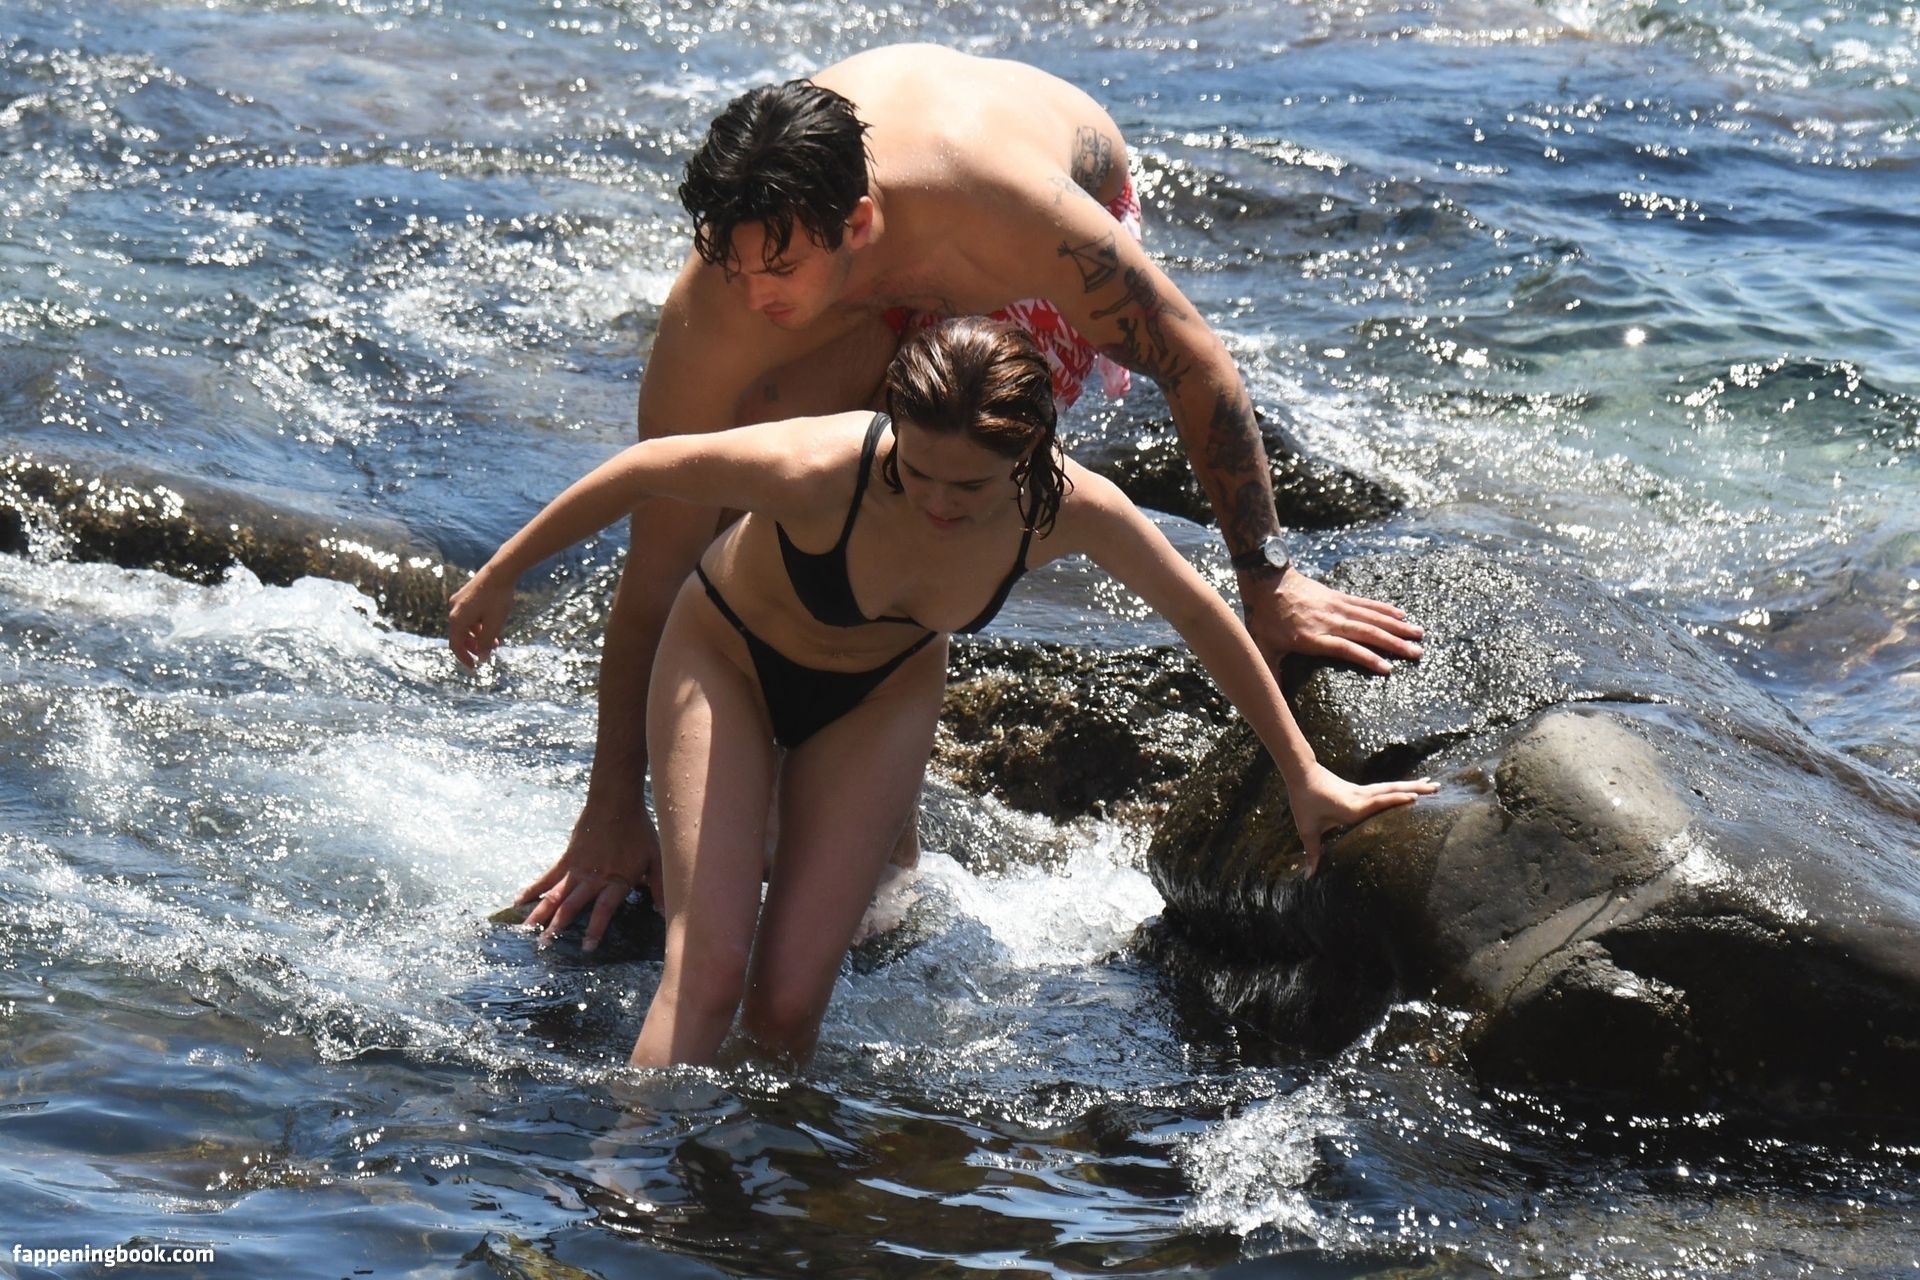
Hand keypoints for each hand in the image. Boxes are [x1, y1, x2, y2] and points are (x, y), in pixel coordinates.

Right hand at [448, 565, 515, 668]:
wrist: (500, 571)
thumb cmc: (497, 599)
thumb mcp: (493, 625)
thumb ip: (486, 644)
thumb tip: (482, 659)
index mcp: (457, 620)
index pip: (455, 645)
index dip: (464, 658)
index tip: (475, 667)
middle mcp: (454, 610)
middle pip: (460, 636)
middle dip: (474, 646)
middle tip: (487, 653)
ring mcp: (459, 601)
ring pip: (466, 625)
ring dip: (478, 636)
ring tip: (495, 642)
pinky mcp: (466, 595)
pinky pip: (469, 615)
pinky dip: (478, 624)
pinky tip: (493, 626)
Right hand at [517, 793, 661, 950]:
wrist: (616, 803)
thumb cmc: (639, 831)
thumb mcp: (656, 859)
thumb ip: (659, 887)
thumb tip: (665, 912)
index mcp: (616, 881)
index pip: (603, 910)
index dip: (595, 929)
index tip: (586, 947)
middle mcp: (593, 878)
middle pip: (572, 906)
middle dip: (557, 927)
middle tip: (543, 945)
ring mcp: (576, 869)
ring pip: (555, 895)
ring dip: (540, 913)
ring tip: (526, 930)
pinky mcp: (566, 859)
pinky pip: (547, 877)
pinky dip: (533, 889)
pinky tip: (519, 900)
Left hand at [1242, 566, 1423, 675]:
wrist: (1266, 579)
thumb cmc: (1264, 617)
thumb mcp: (1263, 648)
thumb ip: (1271, 675)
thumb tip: (1269, 703)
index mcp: (1313, 638)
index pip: (1345, 648)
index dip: (1367, 658)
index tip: (1388, 668)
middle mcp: (1329, 621)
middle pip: (1366, 633)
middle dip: (1394, 643)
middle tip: (1418, 653)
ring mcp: (1336, 607)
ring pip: (1371, 617)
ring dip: (1396, 626)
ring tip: (1419, 634)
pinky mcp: (1339, 597)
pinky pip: (1366, 603)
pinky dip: (1385, 609)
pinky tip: (1402, 615)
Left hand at [1289, 764, 1437, 872]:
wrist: (1301, 774)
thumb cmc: (1304, 802)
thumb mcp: (1307, 829)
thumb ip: (1312, 853)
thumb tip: (1309, 877)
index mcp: (1352, 808)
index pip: (1378, 802)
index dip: (1396, 799)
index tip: (1415, 797)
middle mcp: (1361, 797)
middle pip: (1392, 791)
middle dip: (1415, 790)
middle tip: (1437, 788)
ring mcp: (1362, 792)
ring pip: (1391, 788)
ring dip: (1412, 786)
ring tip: (1433, 785)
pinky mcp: (1361, 790)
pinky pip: (1385, 789)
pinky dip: (1400, 788)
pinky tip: (1409, 788)